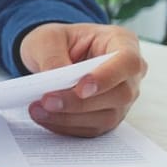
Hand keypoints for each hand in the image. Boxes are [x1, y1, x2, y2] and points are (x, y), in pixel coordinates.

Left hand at [19, 22, 144, 136]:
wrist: (51, 54)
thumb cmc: (57, 40)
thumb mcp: (47, 38)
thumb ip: (52, 56)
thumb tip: (55, 85)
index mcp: (121, 42)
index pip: (128, 62)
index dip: (107, 77)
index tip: (81, 88)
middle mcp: (128, 73)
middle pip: (119, 94)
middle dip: (80, 102)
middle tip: (47, 101)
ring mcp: (121, 98)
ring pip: (107, 116)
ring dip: (70, 117)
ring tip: (38, 110)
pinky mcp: (107, 116)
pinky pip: (93, 128)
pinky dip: (67, 126)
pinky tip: (45, 118)